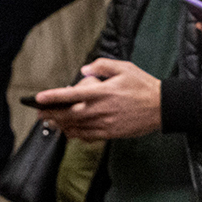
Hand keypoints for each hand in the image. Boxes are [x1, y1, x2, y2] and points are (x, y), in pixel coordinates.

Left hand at [31, 59, 161, 140]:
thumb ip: (101, 66)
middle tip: (40, 113)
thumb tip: (84, 70)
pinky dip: (76, 134)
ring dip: (61, 125)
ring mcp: (106, 122)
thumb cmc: (144, 86)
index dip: (53, 97)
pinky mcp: (111, 132)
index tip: (39, 98)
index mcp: (103, 91)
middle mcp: (101, 108)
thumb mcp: (125, 68)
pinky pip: (88, 136)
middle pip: (69, 114)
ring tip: (51, 123)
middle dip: (52, 114)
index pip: (71, 95)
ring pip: (76, 127)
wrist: (162, 107)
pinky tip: (69, 132)